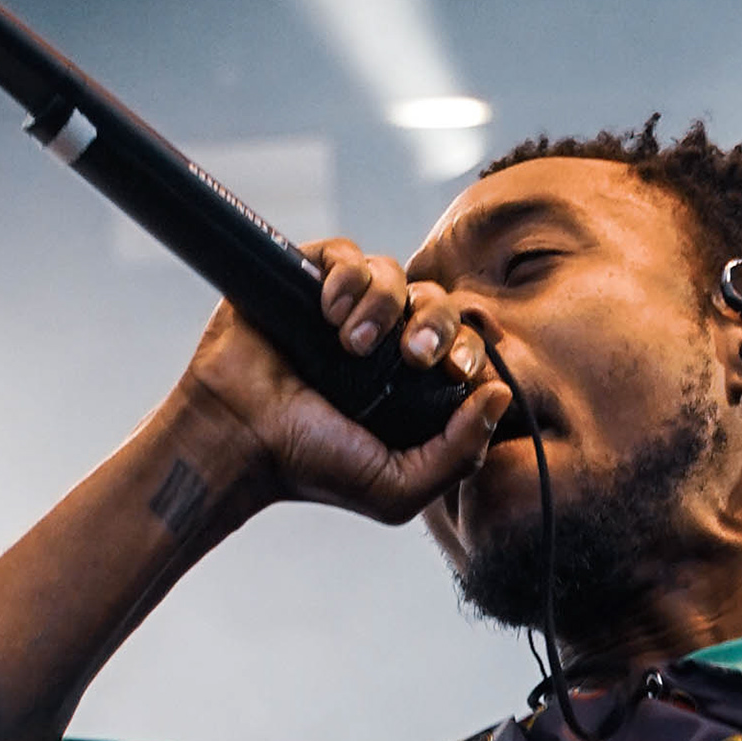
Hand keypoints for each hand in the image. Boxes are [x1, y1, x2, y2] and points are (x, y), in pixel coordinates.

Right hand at [173, 241, 516, 524]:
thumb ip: (458, 452)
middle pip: (436, 301)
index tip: (455, 370)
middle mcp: (384, 341)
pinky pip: (346, 253)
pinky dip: (346, 277)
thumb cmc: (313, 467)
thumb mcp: (399, 487)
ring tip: (351, 343)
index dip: (471, 346)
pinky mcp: (307, 280)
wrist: (240, 438)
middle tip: (414, 354)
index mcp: (412, 384)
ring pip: (392, 273)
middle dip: (436, 322)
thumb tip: (501, 394)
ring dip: (382, 304)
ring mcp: (346, 309)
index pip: (462, 344)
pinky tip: (328, 313)